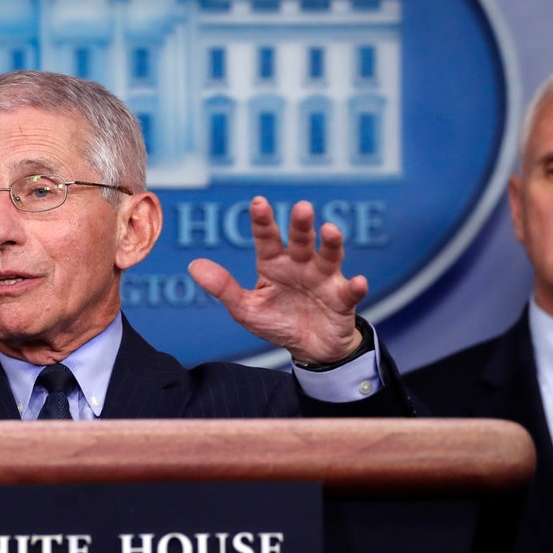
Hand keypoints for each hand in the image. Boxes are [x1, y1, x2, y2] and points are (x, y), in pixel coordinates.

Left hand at [188, 197, 368, 364]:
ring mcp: (324, 279)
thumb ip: (223, 287)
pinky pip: (350, 291)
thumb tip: (193, 265)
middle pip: (301, 240)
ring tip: (330, 231)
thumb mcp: (246, 309)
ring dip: (331, 244)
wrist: (310, 349)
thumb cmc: (278, 322)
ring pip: (329, 256)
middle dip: (301, 224)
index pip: (266, 238)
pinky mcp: (342, 299)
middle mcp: (300, 265)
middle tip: (302, 208)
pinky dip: (356, 286)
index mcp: (274, 264)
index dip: (262, 221)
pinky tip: (359, 282)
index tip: (258, 202)